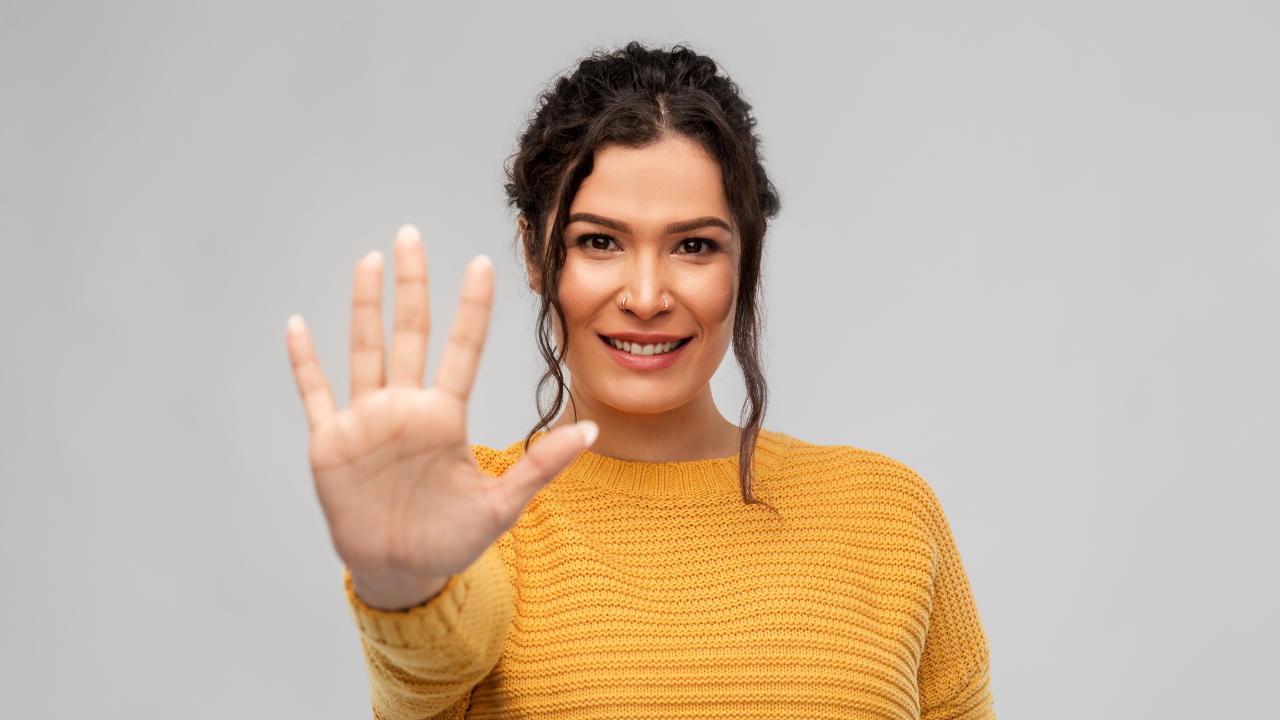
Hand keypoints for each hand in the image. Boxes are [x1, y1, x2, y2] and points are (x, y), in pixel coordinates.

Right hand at [286, 225, 596, 610]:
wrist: (402, 571)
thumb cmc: (452, 539)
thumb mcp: (502, 505)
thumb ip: (541, 465)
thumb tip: (592, 430)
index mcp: (445, 416)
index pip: (462, 349)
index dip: (471, 307)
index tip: (482, 264)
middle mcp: (406, 407)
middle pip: (409, 333)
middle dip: (410, 285)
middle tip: (411, 235)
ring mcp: (367, 420)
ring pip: (364, 350)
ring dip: (364, 306)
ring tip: (369, 261)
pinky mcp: (332, 441)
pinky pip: (315, 393)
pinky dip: (304, 362)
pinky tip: (297, 325)